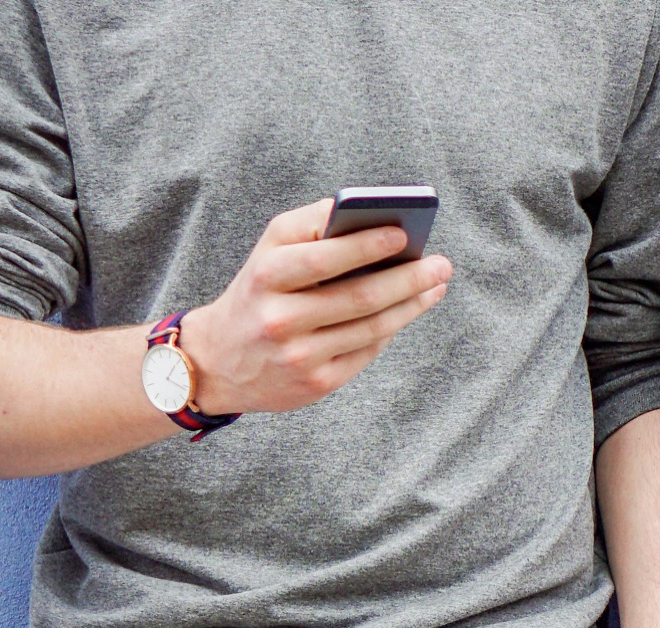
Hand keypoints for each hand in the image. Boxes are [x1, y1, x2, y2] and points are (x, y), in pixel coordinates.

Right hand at [179, 199, 454, 414]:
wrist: (217, 359)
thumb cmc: (260, 289)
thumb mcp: (270, 250)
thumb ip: (314, 224)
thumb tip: (373, 212)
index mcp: (266, 276)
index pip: (323, 259)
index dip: (367, 246)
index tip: (404, 234)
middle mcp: (279, 318)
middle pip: (360, 297)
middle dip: (409, 278)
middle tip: (442, 264)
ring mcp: (298, 355)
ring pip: (372, 327)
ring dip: (413, 304)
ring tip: (436, 284)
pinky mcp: (316, 383)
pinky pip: (368, 351)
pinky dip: (392, 328)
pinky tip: (410, 309)